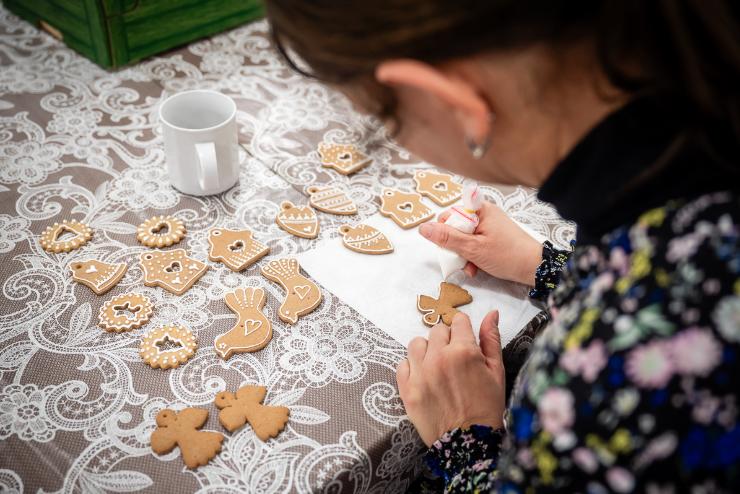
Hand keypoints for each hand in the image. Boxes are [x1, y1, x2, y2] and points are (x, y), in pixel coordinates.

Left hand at [396, 311, 505, 446]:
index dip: (463, 331)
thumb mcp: (497, 371)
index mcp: (464, 351)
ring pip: (416, 343)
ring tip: (437, 366)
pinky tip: (424, 378)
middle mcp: (439, 358)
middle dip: (447, 340)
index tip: (465, 343)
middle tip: (454, 359)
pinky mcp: (406, 389)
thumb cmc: (487, 407)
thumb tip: (491, 313)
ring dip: (426, 350)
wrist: (469, 444)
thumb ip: (491, 339)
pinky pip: (402, 364)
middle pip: (437, 330)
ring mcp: (420, 373)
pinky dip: (412, 368)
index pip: (458, 321)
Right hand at [419, 201, 541, 285]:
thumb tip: (423, 228)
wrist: (535, 269)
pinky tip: (476, 269)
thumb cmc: (506, 255)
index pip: (450, 213)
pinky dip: (472, 257)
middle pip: (456, 227)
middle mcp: (483, 215)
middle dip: (454, 247)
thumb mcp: (473, 249)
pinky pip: (474, 245)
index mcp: (479, 210)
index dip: (444, 230)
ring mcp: (489, 227)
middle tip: (460, 260)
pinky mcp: (493, 238)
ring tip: (470, 268)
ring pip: (464, 239)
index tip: (448, 245)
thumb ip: (447, 238)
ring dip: (463, 255)